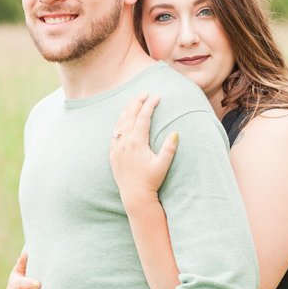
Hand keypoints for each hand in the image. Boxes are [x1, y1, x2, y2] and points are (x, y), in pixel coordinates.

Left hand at [109, 93, 177, 208]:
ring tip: (133, 102)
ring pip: (120, 123)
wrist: (134, 195)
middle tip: (144, 93)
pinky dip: (119, 124)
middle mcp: (124, 143)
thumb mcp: (162, 165)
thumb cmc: (151, 180)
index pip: (143, 118)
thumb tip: (175, 132)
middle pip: (129, 116)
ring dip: (126, 111)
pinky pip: (114, 134)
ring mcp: (117, 148)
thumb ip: (169, 148)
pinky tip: (122, 120)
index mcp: (137, 143)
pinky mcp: (112, 154)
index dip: (149, 106)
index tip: (156, 97)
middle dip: (137, 103)